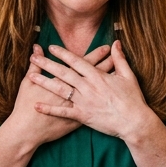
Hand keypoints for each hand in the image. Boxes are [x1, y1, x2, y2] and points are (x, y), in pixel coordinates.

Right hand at [7, 44, 111, 148]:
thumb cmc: (24, 106)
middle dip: (105, 64)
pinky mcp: (78, 119)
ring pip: (97, 91)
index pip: (82, 64)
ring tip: (118, 74)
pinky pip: (94, 107)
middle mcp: (73, 92)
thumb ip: (35, 66)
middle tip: (117, 56)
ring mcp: (77, 106)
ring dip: (107, 81)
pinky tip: (111, 96)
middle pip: (93, 75)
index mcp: (62, 81)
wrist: (27, 131)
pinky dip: (103, 101)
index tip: (106, 48)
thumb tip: (36, 49)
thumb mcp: (28, 83)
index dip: (95, 55)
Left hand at [31, 41, 152, 140]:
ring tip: (31, 76)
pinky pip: (62, 112)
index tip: (51, 47)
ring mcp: (84, 101)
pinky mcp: (83, 115)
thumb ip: (119, 59)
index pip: (76, 61)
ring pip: (60, 89)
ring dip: (44, 82)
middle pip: (63, 73)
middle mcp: (88, 87)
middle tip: (33, 57)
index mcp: (97, 76)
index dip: (62, 53)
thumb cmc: (133, 99)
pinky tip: (36, 105)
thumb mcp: (128, 76)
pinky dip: (49, 109)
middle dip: (47, 64)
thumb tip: (116, 43)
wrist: (134, 122)